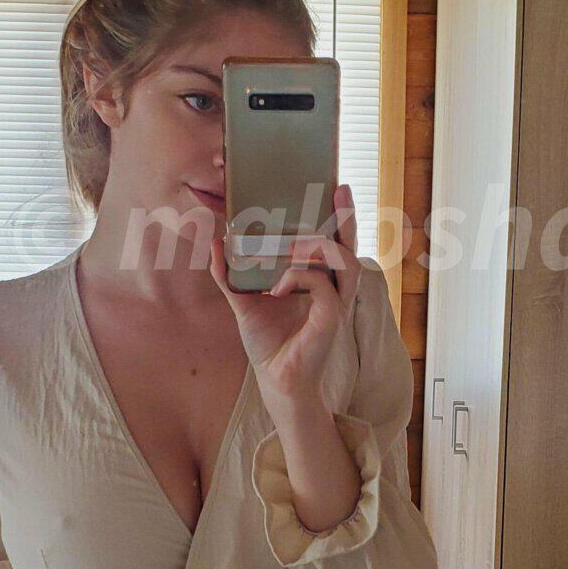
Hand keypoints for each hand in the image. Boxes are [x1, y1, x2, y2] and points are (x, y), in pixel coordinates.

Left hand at [210, 183, 362, 411]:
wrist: (274, 381)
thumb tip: (217, 244)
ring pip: (344, 261)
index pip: (336, 243)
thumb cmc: (268, 343)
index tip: (338, 187)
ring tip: (290, 247)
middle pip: (350, 246)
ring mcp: (335, 305)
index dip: (341, 217)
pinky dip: (298, 279)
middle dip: (346, 216)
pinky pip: (323, 287)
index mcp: (319, 282)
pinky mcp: (330, 320)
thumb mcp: (243, 301)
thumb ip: (231, 275)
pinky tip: (276, 289)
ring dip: (316, 248)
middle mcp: (333, 290)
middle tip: (337, 190)